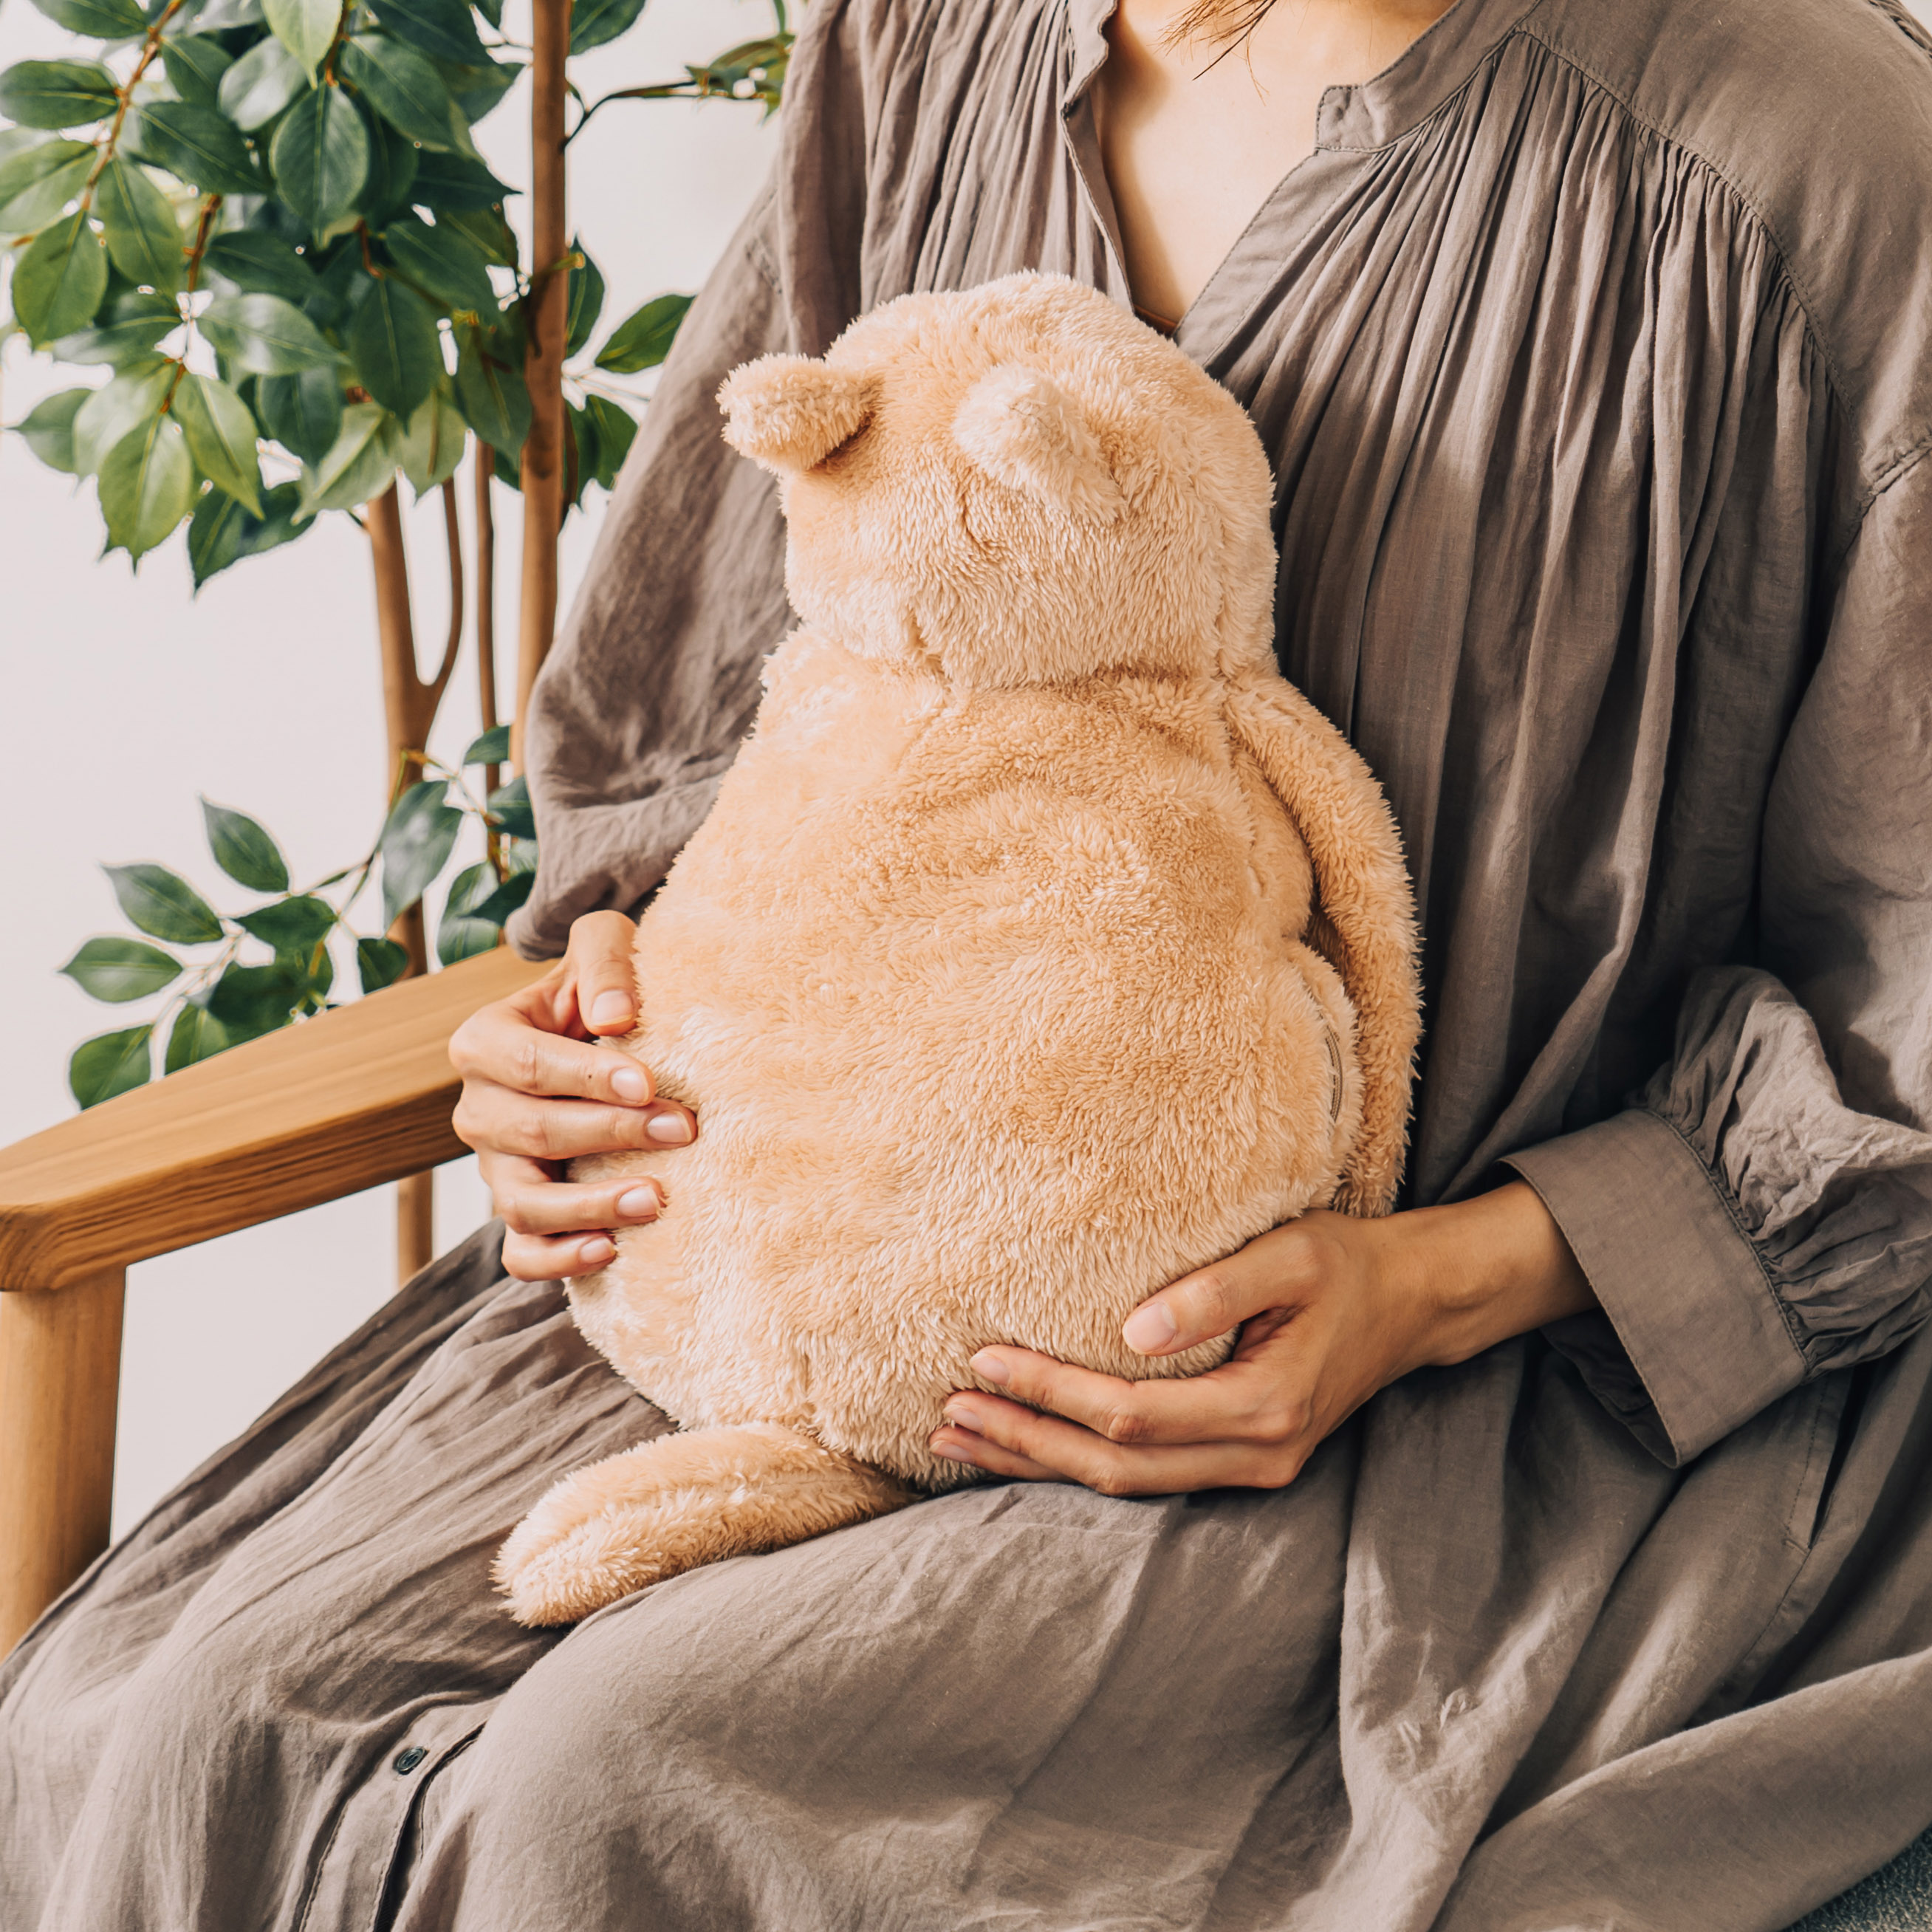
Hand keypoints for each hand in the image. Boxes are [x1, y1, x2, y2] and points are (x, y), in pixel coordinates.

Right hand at [450, 909, 695, 1280]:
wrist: (604, 1033)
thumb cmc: (606, 986)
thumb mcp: (605, 947)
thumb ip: (606, 965)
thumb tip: (615, 1019)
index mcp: (484, 1041)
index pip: (528, 1064)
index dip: (587, 1077)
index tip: (649, 1083)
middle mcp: (479, 1109)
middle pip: (534, 1133)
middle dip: (612, 1134)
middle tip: (683, 1130)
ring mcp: (495, 1168)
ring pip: (523, 1202)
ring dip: (589, 1206)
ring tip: (654, 1200)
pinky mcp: (521, 1212)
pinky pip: (521, 1252)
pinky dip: (558, 1259)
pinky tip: (610, 1250)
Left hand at [928, 1181, 1593, 1494]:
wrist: (1410, 1302)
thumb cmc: (1347, 1265)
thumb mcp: (1290, 1255)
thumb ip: (1214, 1292)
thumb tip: (1130, 1330)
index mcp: (1266, 1407)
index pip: (1130, 1414)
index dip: (1051, 1392)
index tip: (983, 1359)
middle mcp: (1257, 1456)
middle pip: (1116, 1468)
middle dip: (1025, 1442)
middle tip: (944, 1417)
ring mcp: (1249, 1470)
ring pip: (1125, 1485)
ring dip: (1040, 1461)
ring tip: (960, 1437)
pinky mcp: (1239, 1462)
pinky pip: (1144, 1475)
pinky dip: (1078, 1462)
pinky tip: (1026, 1444)